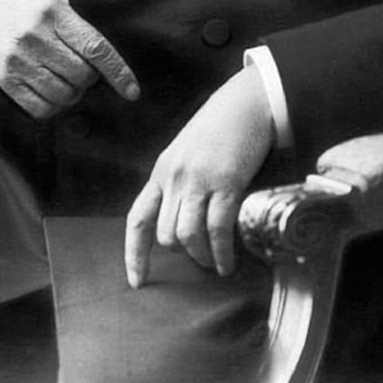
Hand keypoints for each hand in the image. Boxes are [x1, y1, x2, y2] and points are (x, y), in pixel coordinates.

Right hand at [0, 0, 139, 119]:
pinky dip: (54, 106)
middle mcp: (35, 36)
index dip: (117, 71)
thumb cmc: (28, 2)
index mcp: (54, 11)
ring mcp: (18, 61)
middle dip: (91, 78)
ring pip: (63, 95)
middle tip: (86, 69)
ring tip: (70, 79)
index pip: (94, 47)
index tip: (132, 90)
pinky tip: (54, 92)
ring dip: (74, 93)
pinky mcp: (5, 81)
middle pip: (81, 75)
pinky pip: (40, 108)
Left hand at [124, 66, 273, 287]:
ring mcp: (200, 180)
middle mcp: (175, 177)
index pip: (139, 218)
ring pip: (188, 236)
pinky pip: (218, 230)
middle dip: (183, 252)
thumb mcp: (189, 150)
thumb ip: (182, 179)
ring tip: (215, 265)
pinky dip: (221, 253)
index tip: (137, 281)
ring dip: (201, 256)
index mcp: (163, 170)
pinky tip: (228, 263)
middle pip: (166, 233)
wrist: (247, 101)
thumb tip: (185, 216)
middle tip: (201, 257)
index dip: (135, 253)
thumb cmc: (222, 124)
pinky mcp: (227, 183)